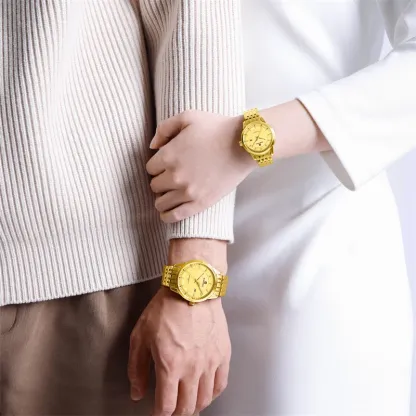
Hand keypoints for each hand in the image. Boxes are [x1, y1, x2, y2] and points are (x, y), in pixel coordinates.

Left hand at [128, 239, 230, 415]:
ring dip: (194, 406)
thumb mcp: (140, 336)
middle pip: (187, 407)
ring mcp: (210, 362)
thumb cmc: (165, 308)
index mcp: (169, 366)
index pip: (166, 406)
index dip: (159, 415)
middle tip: (172, 411)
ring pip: (205, 399)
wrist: (192, 289)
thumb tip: (137, 392)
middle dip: (177, 414)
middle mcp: (192, 369)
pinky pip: (221, 383)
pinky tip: (207, 392)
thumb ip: (137, 368)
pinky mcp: (223, 353)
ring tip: (188, 405)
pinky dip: (213, 394)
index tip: (156, 413)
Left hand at [146, 110, 255, 222]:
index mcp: (168, 155)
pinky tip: (167, 213)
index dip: (157, 166)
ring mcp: (187, 192)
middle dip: (160, 181)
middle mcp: (174, 175)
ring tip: (169, 195)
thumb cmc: (217, 127)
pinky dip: (167, 216)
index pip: (150, 168)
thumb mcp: (188, 117)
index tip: (166, 165)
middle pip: (154, 185)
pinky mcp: (200, 203)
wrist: (243, 144)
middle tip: (171, 178)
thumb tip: (152, 146)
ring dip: (162, 198)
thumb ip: (164, 128)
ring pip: (161, 202)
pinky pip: (174, 216)